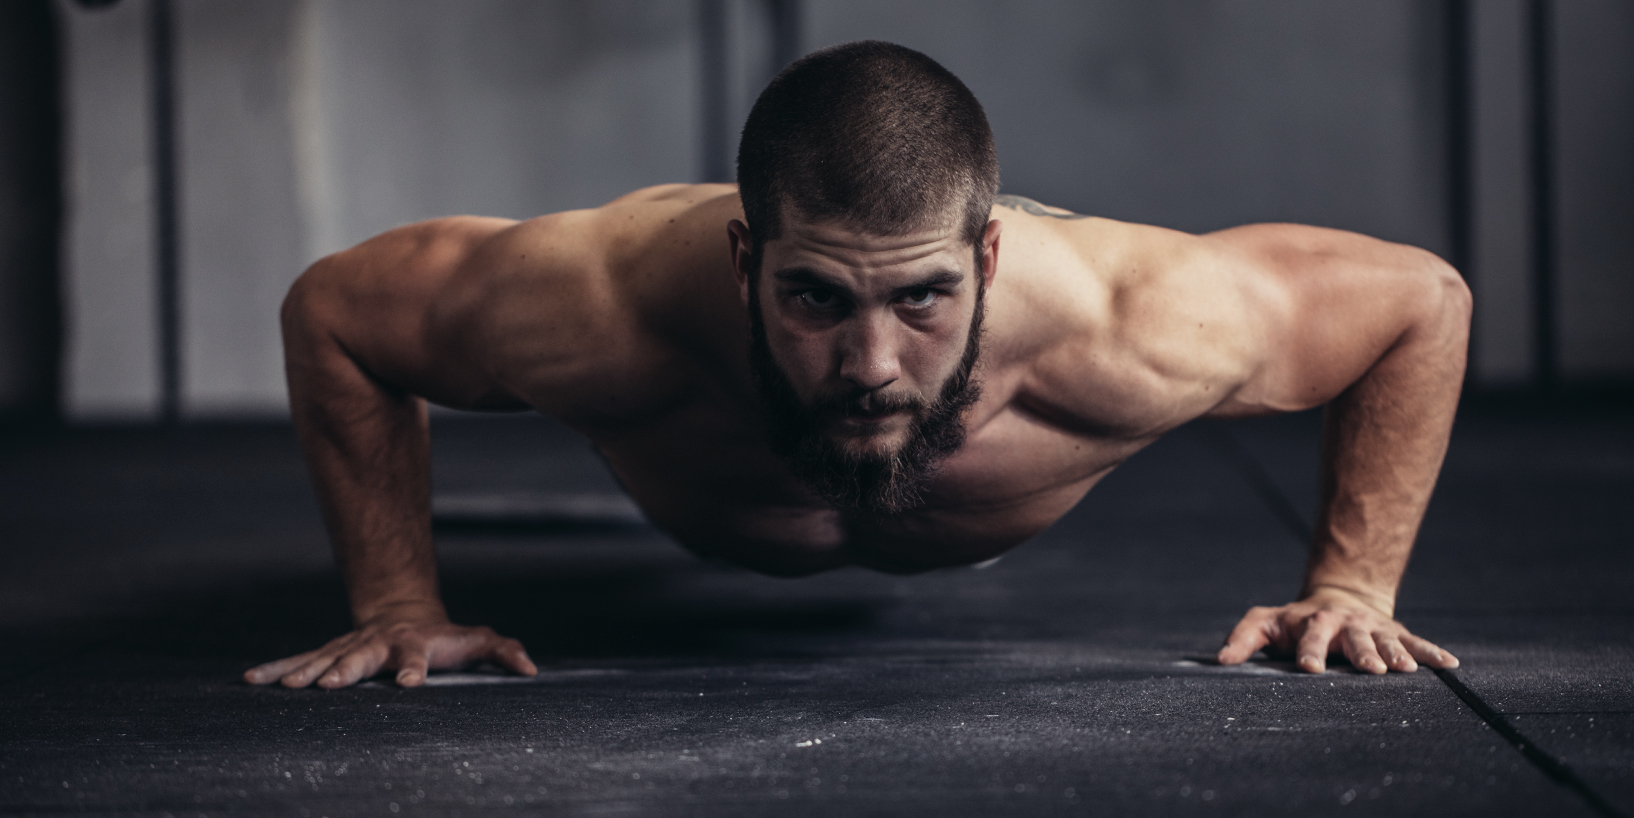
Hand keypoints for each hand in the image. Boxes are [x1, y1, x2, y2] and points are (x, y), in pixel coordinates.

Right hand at [243, 601, 536, 687]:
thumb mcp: (478, 640)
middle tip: (328, 686)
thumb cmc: (446, 636)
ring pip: (325, 658)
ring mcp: (350, 648)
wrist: (404, 612)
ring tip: (285, 688)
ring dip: (304, 672)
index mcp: (415, 646)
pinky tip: (251, 680)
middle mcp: (378, 646)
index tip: (410, 684)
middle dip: (345, 671)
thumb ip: (504, 652)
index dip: (416, 670)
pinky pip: (299, 661)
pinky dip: (277, 669)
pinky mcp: (328, 653)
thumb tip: (531, 669)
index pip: (418, 659)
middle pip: (362, 658)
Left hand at [1216, 586, 1457, 673]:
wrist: (1338, 599)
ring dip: (1397, 655)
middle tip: (1370, 671)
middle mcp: (1344, 625)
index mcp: (1312, 623)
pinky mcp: (1396, 634)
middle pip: (1353, 640)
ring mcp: (1372, 629)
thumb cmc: (1295, 622)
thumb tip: (1220, 661)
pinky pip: (1417, 643)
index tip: (1308, 668)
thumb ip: (1243, 638)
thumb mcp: (1265, 623)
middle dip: (1360, 654)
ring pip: (1386, 642)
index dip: (1308, 651)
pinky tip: (1450, 666)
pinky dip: (1432, 653)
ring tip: (1407, 670)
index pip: (1308, 638)